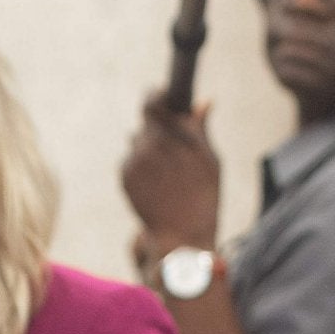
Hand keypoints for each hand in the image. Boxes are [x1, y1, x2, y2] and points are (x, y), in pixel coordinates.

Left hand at [122, 92, 221, 257]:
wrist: (181, 236)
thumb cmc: (203, 197)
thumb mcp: (210, 160)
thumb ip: (200, 128)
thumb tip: (204, 102)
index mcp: (171, 134)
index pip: (152, 99)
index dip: (157, 96)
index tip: (164, 99)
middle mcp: (148, 143)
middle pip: (146, 123)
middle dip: (158, 130)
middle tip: (173, 149)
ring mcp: (133, 160)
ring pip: (136, 142)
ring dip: (148, 149)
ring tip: (167, 174)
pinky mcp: (124, 176)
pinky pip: (130, 161)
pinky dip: (141, 168)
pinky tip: (157, 185)